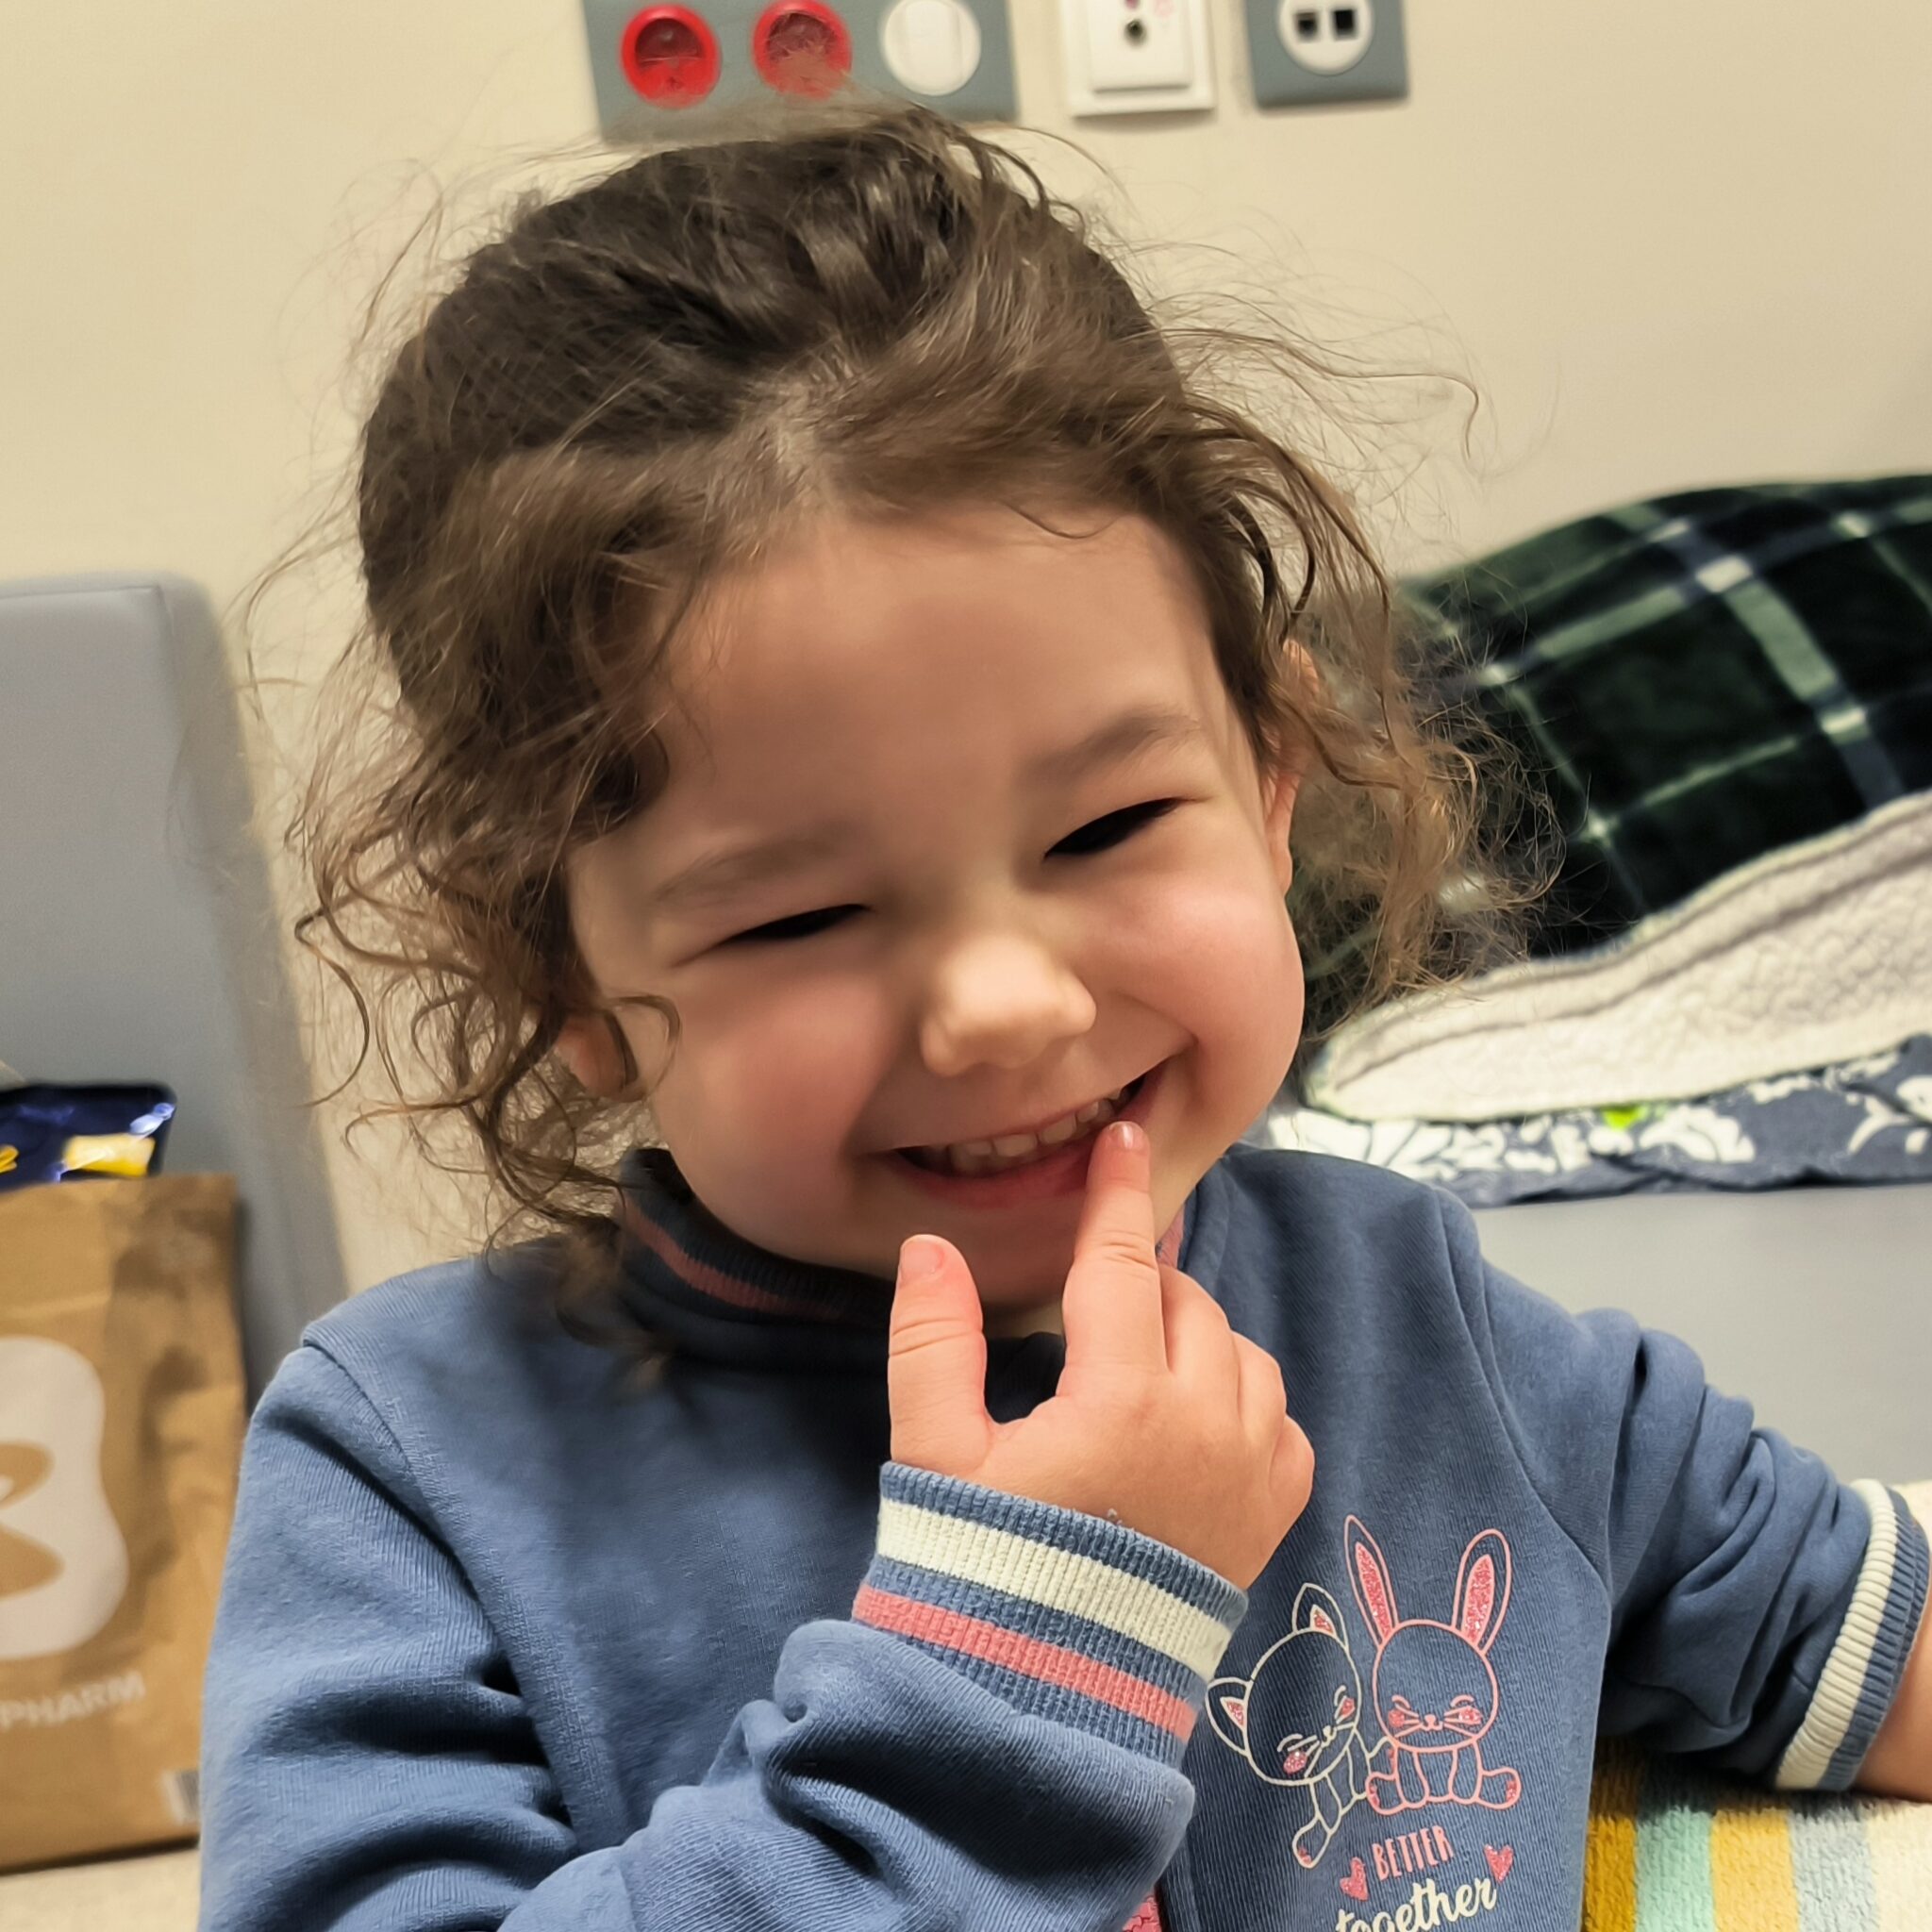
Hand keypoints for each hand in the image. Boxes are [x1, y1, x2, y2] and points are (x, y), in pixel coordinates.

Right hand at [887, 1121, 1313, 1590]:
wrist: (1041, 1699)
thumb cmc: (982, 1570)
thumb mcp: (935, 1455)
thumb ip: (933, 1342)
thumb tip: (932, 1246)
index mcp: (1118, 1397)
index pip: (1123, 1262)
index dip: (1117, 1193)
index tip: (1123, 1134)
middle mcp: (1203, 1422)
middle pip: (1185, 1303)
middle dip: (1140, 1287)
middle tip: (1092, 1311)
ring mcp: (1249, 1471)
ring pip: (1242, 1354)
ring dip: (1195, 1339)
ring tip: (1139, 1366)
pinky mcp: (1273, 1517)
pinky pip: (1282, 1421)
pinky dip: (1246, 1401)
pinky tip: (1197, 1420)